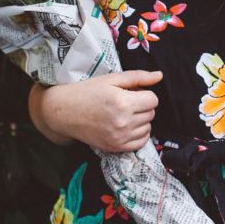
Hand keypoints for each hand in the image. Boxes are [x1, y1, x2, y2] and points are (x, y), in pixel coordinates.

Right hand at [44, 70, 161, 152]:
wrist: (64, 112)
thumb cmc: (88, 92)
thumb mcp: (112, 79)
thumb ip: (138, 77)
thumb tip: (160, 76)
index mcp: (123, 102)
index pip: (153, 100)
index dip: (144, 94)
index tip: (132, 92)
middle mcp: (123, 122)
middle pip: (151, 113)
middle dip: (142, 106)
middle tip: (125, 101)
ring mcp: (119, 137)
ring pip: (148, 128)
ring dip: (141, 120)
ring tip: (124, 113)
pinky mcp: (115, 147)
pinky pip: (141, 142)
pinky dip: (138, 133)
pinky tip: (126, 125)